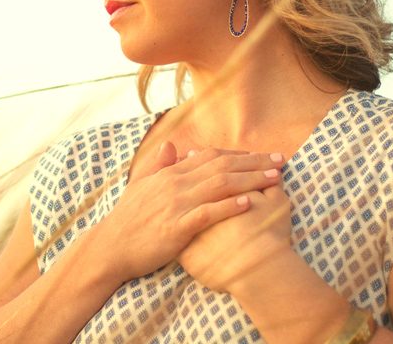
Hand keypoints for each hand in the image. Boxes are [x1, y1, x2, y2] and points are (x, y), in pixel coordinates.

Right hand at [90, 143, 283, 284]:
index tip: (262, 154)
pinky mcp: (177, 227)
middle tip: (282, 161)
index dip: (239, 154)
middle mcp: (176, 183)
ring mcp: (176, 204)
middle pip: (222, 166)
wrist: (110, 247)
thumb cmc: (127, 219)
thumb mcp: (140, 185)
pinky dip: (228, 207)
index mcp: (171, 173)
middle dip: (255, 162)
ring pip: (219, 185)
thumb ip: (157, 164)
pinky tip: (248, 204)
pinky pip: (207, 214)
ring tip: (274, 179)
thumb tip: (171, 145)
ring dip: (250, 180)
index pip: (211, 156)